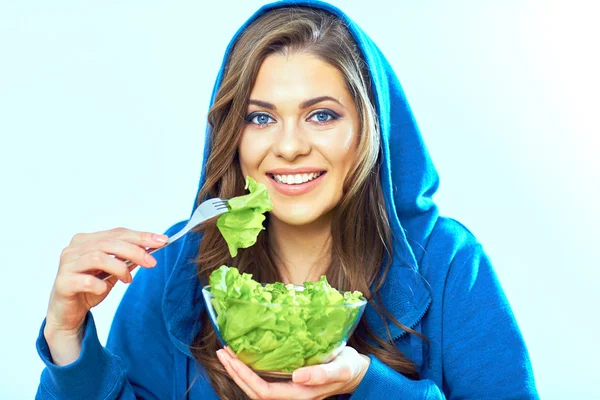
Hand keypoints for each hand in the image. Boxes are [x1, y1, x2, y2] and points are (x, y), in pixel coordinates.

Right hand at [44, 227, 166, 363]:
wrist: (68, 313)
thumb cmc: (90, 288)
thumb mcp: (114, 272)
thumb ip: (127, 259)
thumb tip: (150, 248)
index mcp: (86, 240)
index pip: (117, 233)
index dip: (141, 236)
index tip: (162, 241)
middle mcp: (74, 249)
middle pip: (109, 242)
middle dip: (135, 251)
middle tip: (151, 262)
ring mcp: (66, 265)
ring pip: (98, 257)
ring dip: (119, 268)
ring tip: (128, 279)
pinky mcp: (62, 283)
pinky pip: (86, 281)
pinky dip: (100, 285)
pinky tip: (104, 289)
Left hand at [217, 346, 369, 399]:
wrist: (356, 372)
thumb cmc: (350, 367)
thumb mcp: (341, 367)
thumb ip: (321, 374)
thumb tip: (297, 377)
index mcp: (301, 394)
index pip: (265, 392)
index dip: (245, 377)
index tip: (232, 358)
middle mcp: (292, 395)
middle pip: (255, 392)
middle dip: (236, 374)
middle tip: (222, 353)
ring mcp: (289, 391)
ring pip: (257, 388)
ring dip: (240, 373)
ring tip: (227, 354)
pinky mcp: (289, 383)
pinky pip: (264, 381)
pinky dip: (250, 371)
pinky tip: (244, 358)